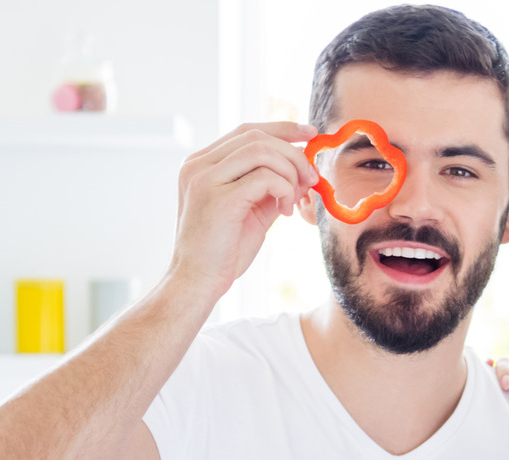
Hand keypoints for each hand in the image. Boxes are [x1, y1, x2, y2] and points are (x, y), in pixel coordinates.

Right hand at [169, 122, 319, 299]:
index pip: (247, 131)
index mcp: (202, 164)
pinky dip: (284, 190)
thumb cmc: (224, 249)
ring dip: (290, 172)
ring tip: (294, 199)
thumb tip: (306, 169)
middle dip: (293, 153)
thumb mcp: (253, 210)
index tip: (311, 133)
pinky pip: (264, 177)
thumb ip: (274, 186)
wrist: (198, 281)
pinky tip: (284, 211)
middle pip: (256, 137)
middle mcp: (198, 165)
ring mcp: (204, 179)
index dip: (282, 129)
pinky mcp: (217, 198)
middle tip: (311, 177)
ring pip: (261, 152)